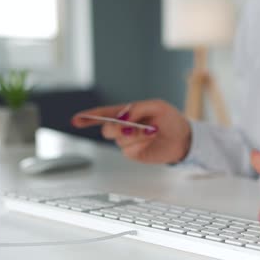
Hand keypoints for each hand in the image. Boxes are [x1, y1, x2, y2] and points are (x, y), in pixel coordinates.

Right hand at [72, 99, 190, 163]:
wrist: (183, 139)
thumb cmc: (171, 119)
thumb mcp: (157, 106)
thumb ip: (137, 108)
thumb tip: (122, 116)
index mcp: (127, 112)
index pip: (103, 114)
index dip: (88, 117)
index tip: (76, 120)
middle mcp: (124, 127)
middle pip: (107, 128)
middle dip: (117, 127)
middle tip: (130, 126)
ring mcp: (127, 141)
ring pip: (120, 139)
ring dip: (136, 134)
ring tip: (152, 131)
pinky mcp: (133, 153)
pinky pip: (128, 149)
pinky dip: (139, 144)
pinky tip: (150, 140)